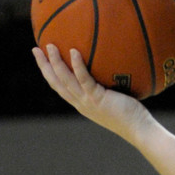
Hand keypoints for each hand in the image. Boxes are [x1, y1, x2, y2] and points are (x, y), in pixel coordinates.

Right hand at [32, 44, 153, 143]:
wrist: (138, 129)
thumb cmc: (131, 114)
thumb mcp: (113, 98)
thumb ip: (106, 85)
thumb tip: (110, 66)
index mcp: (82, 104)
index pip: (60, 87)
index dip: (49, 73)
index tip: (41, 58)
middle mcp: (81, 104)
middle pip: (56, 83)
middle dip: (44, 66)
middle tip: (36, 50)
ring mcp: (88, 102)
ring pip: (65, 80)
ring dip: (55, 63)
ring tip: (50, 45)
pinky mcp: (97, 99)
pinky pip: (84, 80)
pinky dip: (77, 66)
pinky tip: (73, 51)